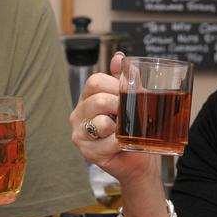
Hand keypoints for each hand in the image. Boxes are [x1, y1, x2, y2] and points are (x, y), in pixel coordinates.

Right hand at [69, 52, 158, 184]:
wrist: (138, 158)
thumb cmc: (133, 127)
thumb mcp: (130, 100)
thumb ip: (123, 79)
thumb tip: (119, 57)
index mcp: (88, 97)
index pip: (95, 82)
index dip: (116, 85)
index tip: (130, 94)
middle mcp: (79, 114)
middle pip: (98, 100)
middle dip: (120, 106)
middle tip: (132, 113)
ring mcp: (80, 134)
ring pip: (101, 123)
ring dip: (120, 126)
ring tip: (128, 130)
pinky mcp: (88, 152)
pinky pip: (108, 143)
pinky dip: (121, 142)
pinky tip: (125, 144)